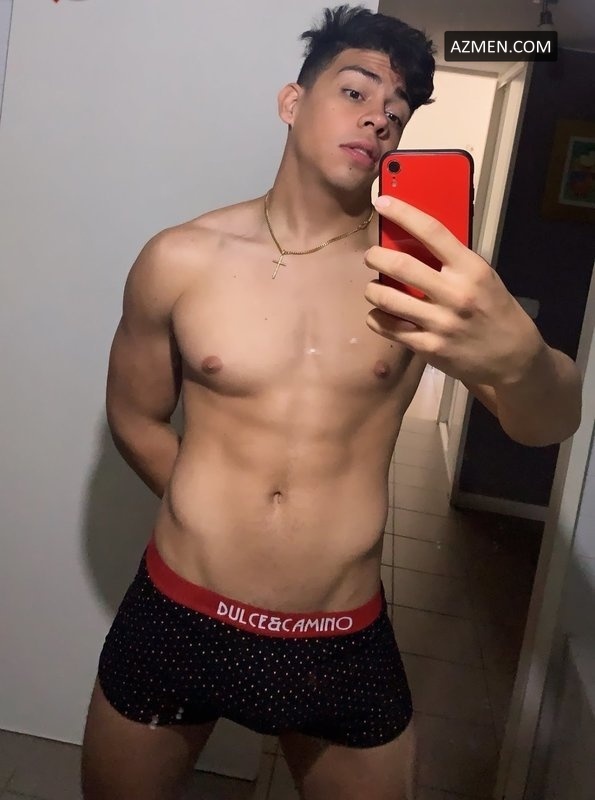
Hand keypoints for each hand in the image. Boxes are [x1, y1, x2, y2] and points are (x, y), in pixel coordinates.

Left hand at [364, 195, 540, 386]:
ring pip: (387, 299)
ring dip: (372, 290)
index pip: (432, 231)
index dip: (403, 213)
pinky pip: (388, 328)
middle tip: (371, 256)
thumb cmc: (495, 310)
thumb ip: (452, 261)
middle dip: (376, 257)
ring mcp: (440, 323)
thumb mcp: (483, 277)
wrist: (512, 357)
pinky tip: (379, 313)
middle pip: (400, 266)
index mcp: (470, 269)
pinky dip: (376, 318)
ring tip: (373, 288)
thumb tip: (413, 239)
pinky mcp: (428, 347)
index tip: (382, 202)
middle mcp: (454, 294)